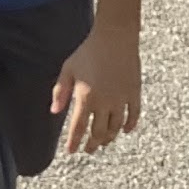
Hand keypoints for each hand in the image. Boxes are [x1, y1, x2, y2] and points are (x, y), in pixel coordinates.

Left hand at [51, 21, 140, 153]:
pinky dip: (129, 126)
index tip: (71, 151)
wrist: (115, 36)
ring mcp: (121, 98)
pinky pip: (134, 115)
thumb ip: (61, 91)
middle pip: (99, 133)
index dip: (74, 142)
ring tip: (104, 142)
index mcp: (86, 97)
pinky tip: (125, 131)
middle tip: (88, 149)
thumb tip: (54, 112)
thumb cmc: (88, 51)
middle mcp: (104, 102)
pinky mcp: (134, 93)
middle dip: (92, 144)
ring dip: (109, 138)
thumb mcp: (69, 69)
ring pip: (116, 127)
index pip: (78, 128)